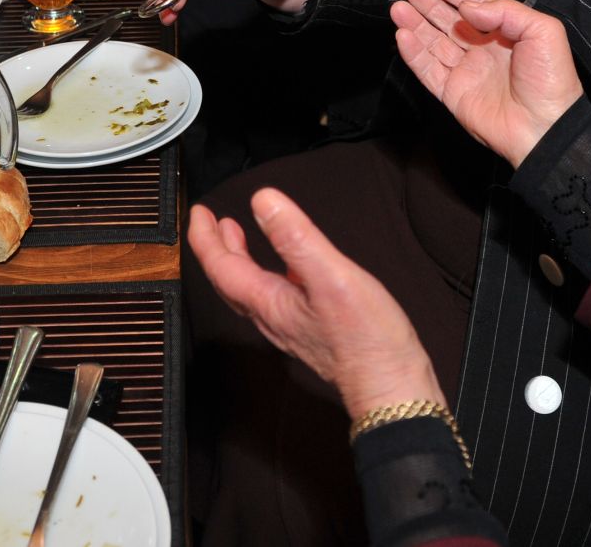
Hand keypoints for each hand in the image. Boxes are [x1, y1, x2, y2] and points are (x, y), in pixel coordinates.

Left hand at [189, 189, 443, 419]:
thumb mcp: (330, 276)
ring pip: (249, 289)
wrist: (391, 390)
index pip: (221, 267)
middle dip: (217, 247)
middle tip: (212, 221)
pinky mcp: (310, 332)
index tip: (200, 213)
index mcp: (269, 302)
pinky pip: (273, 297)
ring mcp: (290, 327)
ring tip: (238, 236)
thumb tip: (263, 202)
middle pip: (230, 280)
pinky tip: (289, 269)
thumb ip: (296, 238)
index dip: (206, 237)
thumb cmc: (366, 341)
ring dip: (239, 259)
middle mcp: (272, 318)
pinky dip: (267, 273)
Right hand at [390, 0, 582, 168]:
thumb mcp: (542, 31)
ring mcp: (467, 72)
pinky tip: (403, 36)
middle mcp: (484, 50)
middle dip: (430, 4)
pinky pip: (428, 70)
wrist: (545, 127)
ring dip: (415, 25)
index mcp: (506, 33)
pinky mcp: (453, 94)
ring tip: (398, 8)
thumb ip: (506, 10)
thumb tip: (468, 7)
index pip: (475, 5)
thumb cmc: (551, 80)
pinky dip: (413, 54)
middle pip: (449, 21)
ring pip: (434, 43)